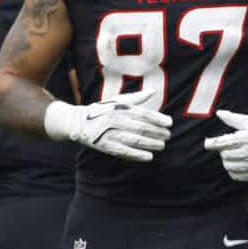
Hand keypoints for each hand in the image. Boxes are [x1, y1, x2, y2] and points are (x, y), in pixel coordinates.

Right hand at [43, 89, 171, 161]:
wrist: (78, 122)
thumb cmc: (103, 110)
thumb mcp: (117, 100)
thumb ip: (136, 98)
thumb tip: (153, 91)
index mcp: (120, 108)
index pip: (143, 113)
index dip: (158, 118)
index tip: (169, 123)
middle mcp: (116, 119)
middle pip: (141, 127)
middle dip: (157, 132)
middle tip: (168, 135)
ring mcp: (110, 133)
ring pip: (134, 140)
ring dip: (150, 143)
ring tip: (162, 145)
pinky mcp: (105, 146)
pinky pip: (123, 152)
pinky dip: (137, 155)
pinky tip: (149, 157)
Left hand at [203, 110, 247, 181]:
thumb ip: (233, 119)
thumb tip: (219, 113)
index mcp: (247, 137)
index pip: (223, 142)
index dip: (213, 143)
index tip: (208, 143)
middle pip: (224, 155)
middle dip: (224, 151)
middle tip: (230, 147)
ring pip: (228, 166)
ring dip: (228, 161)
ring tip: (235, 155)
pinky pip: (235, 175)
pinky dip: (234, 170)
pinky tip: (240, 163)